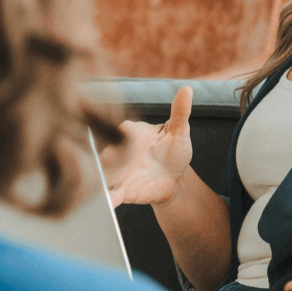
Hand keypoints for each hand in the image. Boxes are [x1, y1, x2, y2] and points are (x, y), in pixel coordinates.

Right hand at [101, 86, 192, 208]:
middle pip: (108, 151)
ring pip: (105, 173)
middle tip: (118, 158)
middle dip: (110, 155)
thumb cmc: (173, 150)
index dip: (124, 132)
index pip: (122, 129)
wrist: (174, 179)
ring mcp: (118, 171)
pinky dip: (107, 198)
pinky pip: (111, 194)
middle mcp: (119, 150)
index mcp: (131, 132)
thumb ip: (181, 112)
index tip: (126, 134)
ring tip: (108, 178)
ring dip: (104, 176)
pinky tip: (107, 201)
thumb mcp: (180, 132)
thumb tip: (187, 89)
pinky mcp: (123, 191)